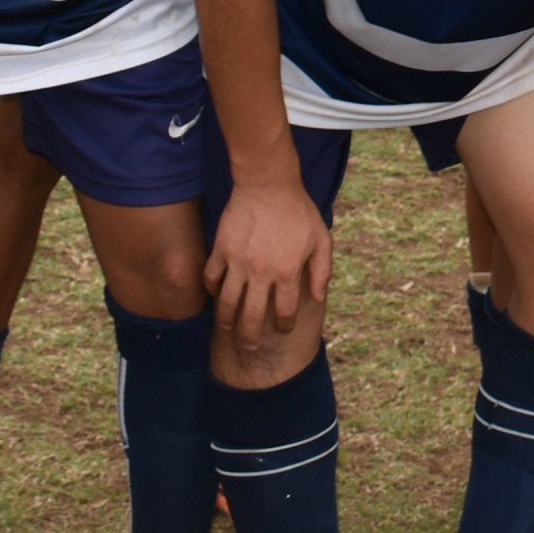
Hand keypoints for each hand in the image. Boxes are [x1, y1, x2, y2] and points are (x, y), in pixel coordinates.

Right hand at [207, 178, 332, 344]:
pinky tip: (216, 294)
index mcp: (288, 272)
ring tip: (228, 329)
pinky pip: (211, 278)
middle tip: (250, 348)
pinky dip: (212, 290)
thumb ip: (322, 271)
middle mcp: (262, 273)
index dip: (285, 325)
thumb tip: (319, 298)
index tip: (284, 329)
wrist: (268, 184)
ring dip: (226, 321)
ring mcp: (238, 263)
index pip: (285, 312)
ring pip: (227, 303)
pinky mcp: (221, 250)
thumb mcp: (321, 239)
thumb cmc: (298, 211)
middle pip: (252, 317)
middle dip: (251, 338)